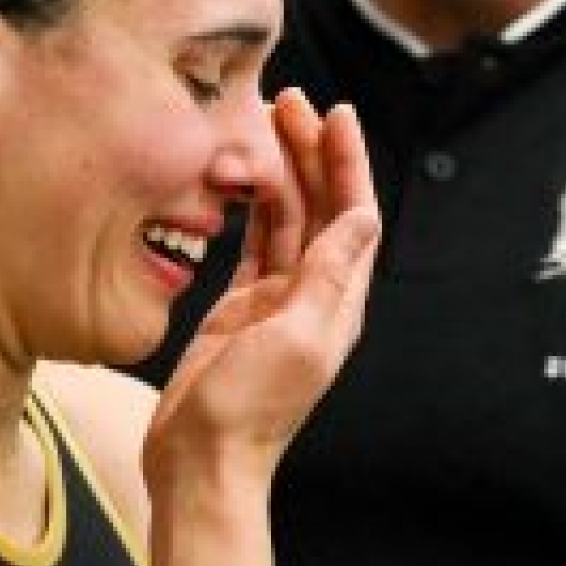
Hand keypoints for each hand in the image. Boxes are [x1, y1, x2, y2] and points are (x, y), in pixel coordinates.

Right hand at [148, 91, 378, 481]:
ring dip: (281, 172)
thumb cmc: (247, 412)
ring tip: (264, 125)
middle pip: (319, 209)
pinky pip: (253, 247)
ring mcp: (274, 304)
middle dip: (310, 153)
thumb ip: (329, 276)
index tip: (334, 114)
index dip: (346, 163)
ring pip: (285, 221)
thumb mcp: (296, 338)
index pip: (353, 216)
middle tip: (288, 101)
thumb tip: (363, 217)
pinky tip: (243, 180)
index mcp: (337, 304)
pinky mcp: (238, 311)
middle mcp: (311, 298)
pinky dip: (251, 210)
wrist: (202, 463)